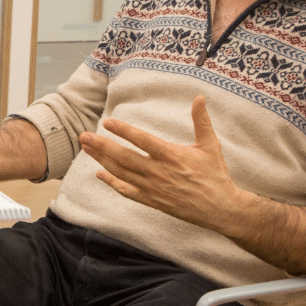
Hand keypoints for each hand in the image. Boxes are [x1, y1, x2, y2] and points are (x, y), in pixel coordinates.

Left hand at [80, 95, 243, 229]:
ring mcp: (154, 188)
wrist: (221, 209)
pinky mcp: (152, 201)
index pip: (142, 140)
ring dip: (102, 160)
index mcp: (172, 155)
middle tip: (84, 136)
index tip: (107, 122)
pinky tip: (100, 174)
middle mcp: (159, 172)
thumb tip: (199, 97)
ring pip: (121, 173)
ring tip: (87, 149)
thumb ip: (201, 121)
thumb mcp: (210, 145)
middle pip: (124, 157)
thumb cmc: (215, 174)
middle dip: (101, 145)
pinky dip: (112, 183)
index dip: (123, 130)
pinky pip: (127, 192)